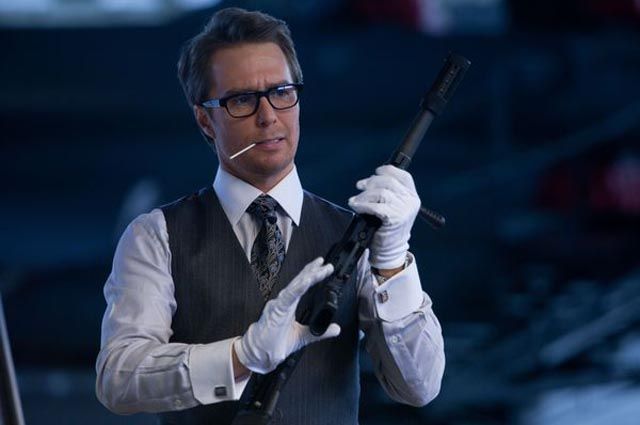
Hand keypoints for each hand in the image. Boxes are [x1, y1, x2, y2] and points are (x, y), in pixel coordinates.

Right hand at [234, 258, 340, 373]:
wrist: (260, 355)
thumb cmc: (275, 343)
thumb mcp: (303, 337)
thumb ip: (320, 332)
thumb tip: (336, 329)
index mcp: (289, 305)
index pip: (302, 286)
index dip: (312, 275)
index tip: (324, 267)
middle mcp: (283, 302)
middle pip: (299, 282)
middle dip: (313, 271)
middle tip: (326, 263)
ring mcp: (279, 305)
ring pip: (295, 286)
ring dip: (308, 277)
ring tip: (319, 269)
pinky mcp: (276, 311)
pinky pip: (288, 297)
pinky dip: (297, 288)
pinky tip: (306, 281)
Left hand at [348, 165, 419, 269]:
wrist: (390, 249)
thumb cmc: (388, 227)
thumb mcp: (394, 207)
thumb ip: (389, 193)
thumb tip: (371, 179)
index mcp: (412, 196)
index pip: (404, 176)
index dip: (388, 170)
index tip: (376, 172)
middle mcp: (411, 201)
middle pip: (389, 181)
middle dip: (371, 182)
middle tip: (359, 186)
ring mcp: (404, 210)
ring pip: (381, 193)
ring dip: (364, 195)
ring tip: (355, 200)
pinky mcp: (395, 218)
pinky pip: (376, 206)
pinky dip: (363, 205)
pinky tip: (356, 206)